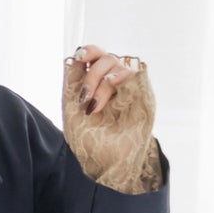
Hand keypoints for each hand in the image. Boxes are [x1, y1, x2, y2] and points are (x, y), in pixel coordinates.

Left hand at [60, 45, 160, 192]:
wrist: (106, 160)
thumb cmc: (89, 138)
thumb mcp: (72, 109)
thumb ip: (72, 84)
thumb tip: (71, 60)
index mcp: (98, 82)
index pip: (96, 55)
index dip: (88, 51)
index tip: (79, 58)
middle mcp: (114, 81)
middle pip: (106, 58)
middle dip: (92, 76)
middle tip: (85, 100)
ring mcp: (129, 87)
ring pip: (119, 64)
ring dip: (103, 81)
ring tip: (95, 106)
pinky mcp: (143, 95)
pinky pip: (135, 73)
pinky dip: (122, 74)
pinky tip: (113, 84)